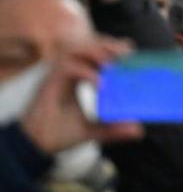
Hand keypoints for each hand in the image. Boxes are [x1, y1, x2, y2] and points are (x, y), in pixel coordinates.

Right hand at [20, 38, 141, 155]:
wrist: (34, 146)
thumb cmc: (59, 133)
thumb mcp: (93, 130)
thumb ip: (114, 128)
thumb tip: (139, 131)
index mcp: (77, 76)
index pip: (95, 53)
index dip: (112, 48)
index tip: (131, 53)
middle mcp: (67, 72)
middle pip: (87, 45)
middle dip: (107, 45)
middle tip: (126, 54)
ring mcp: (57, 75)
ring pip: (75, 50)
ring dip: (96, 52)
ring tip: (112, 65)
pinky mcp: (49, 83)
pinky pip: (67, 68)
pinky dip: (85, 72)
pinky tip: (100, 84)